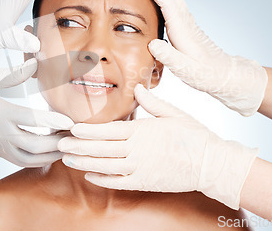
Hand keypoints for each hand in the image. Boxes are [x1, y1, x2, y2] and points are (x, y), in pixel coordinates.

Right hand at [0, 59, 73, 166]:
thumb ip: (15, 72)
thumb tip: (37, 63)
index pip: (33, 121)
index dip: (55, 121)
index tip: (71, 120)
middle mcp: (0, 134)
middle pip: (35, 146)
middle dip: (59, 142)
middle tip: (77, 134)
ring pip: (30, 158)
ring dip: (52, 154)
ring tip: (68, 142)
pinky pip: (23, 160)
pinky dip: (40, 158)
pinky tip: (52, 149)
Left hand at [58, 84, 257, 208]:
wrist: (211, 163)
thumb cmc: (194, 136)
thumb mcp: (173, 113)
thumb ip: (152, 102)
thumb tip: (139, 88)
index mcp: (142, 130)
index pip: (107, 130)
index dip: (87, 130)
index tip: (72, 128)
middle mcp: (136, 150)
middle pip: (100, 148)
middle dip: (78, 146)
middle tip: (60, 143)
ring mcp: (139, 168)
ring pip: (105, 165)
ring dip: (84, 162)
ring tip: (67, 159)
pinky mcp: (144, 183)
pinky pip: (117, 182)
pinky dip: (101, 179)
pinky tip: (89, 174)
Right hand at [136, 0, 266, 115]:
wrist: (222, 74)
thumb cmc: (204, 74)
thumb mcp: (187, 71)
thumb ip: (170, 57)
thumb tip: (153, 44)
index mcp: (183, 31)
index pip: (168, 3)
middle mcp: (185, 21)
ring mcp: (186, 20)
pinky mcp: (185, 23)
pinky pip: (172, 0)